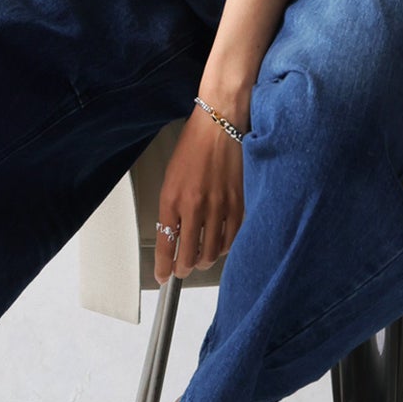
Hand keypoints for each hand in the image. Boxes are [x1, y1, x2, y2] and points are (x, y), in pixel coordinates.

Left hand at [154, 103, 246, 285]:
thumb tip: (174, 236)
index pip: (166, 244)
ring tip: (200, 260)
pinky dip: (224, 247)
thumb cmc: (193, 146)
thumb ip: (171, 209)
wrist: (219, 125)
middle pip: (189, 255)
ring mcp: (219, 206)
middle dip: (183, 269)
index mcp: (173, 198)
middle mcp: (195, 206)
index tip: (163, 276)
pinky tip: (219, 245)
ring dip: (204, 261)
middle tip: (182, 269)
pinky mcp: (239, 204)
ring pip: (212, 252)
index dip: (163, 266)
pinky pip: (232, 239)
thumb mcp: (171, 178)